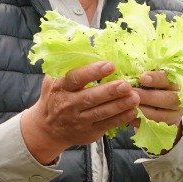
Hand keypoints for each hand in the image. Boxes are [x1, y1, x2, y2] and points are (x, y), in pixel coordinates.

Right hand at [21, 60, 141, 163]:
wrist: (47, 130)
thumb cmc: (55, 99)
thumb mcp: (53, 82)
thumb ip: (65, 68)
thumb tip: (84, 49)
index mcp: (60, 88)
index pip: (75, 78)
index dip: (93, 72)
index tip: (110, 65)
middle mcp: (68, 105)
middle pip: (90, 97)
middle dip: (110, 91)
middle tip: (126, 84)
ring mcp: (79, 121)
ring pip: (101, 113)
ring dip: (120, 105)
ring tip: (135, 97)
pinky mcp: (89, 132)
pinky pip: (107, 125)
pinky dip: (121, 118)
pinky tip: (133, 111)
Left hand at [132, 69, 182, 148]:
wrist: (162, 109)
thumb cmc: (153, 89)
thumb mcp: (152, 80)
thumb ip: (145, 77)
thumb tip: (128, 71)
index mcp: (176, 83)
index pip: (168, 79)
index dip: (156, 78)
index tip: (142, 78)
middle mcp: (179, 99)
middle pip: (167, 98)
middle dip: (147, 96)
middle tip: (131, 93)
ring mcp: (174, 115)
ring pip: (160, 115)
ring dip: (143, 110)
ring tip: (127, 106)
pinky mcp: (167, 127)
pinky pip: (153, 125)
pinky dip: (139, 122)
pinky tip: (128, 117)